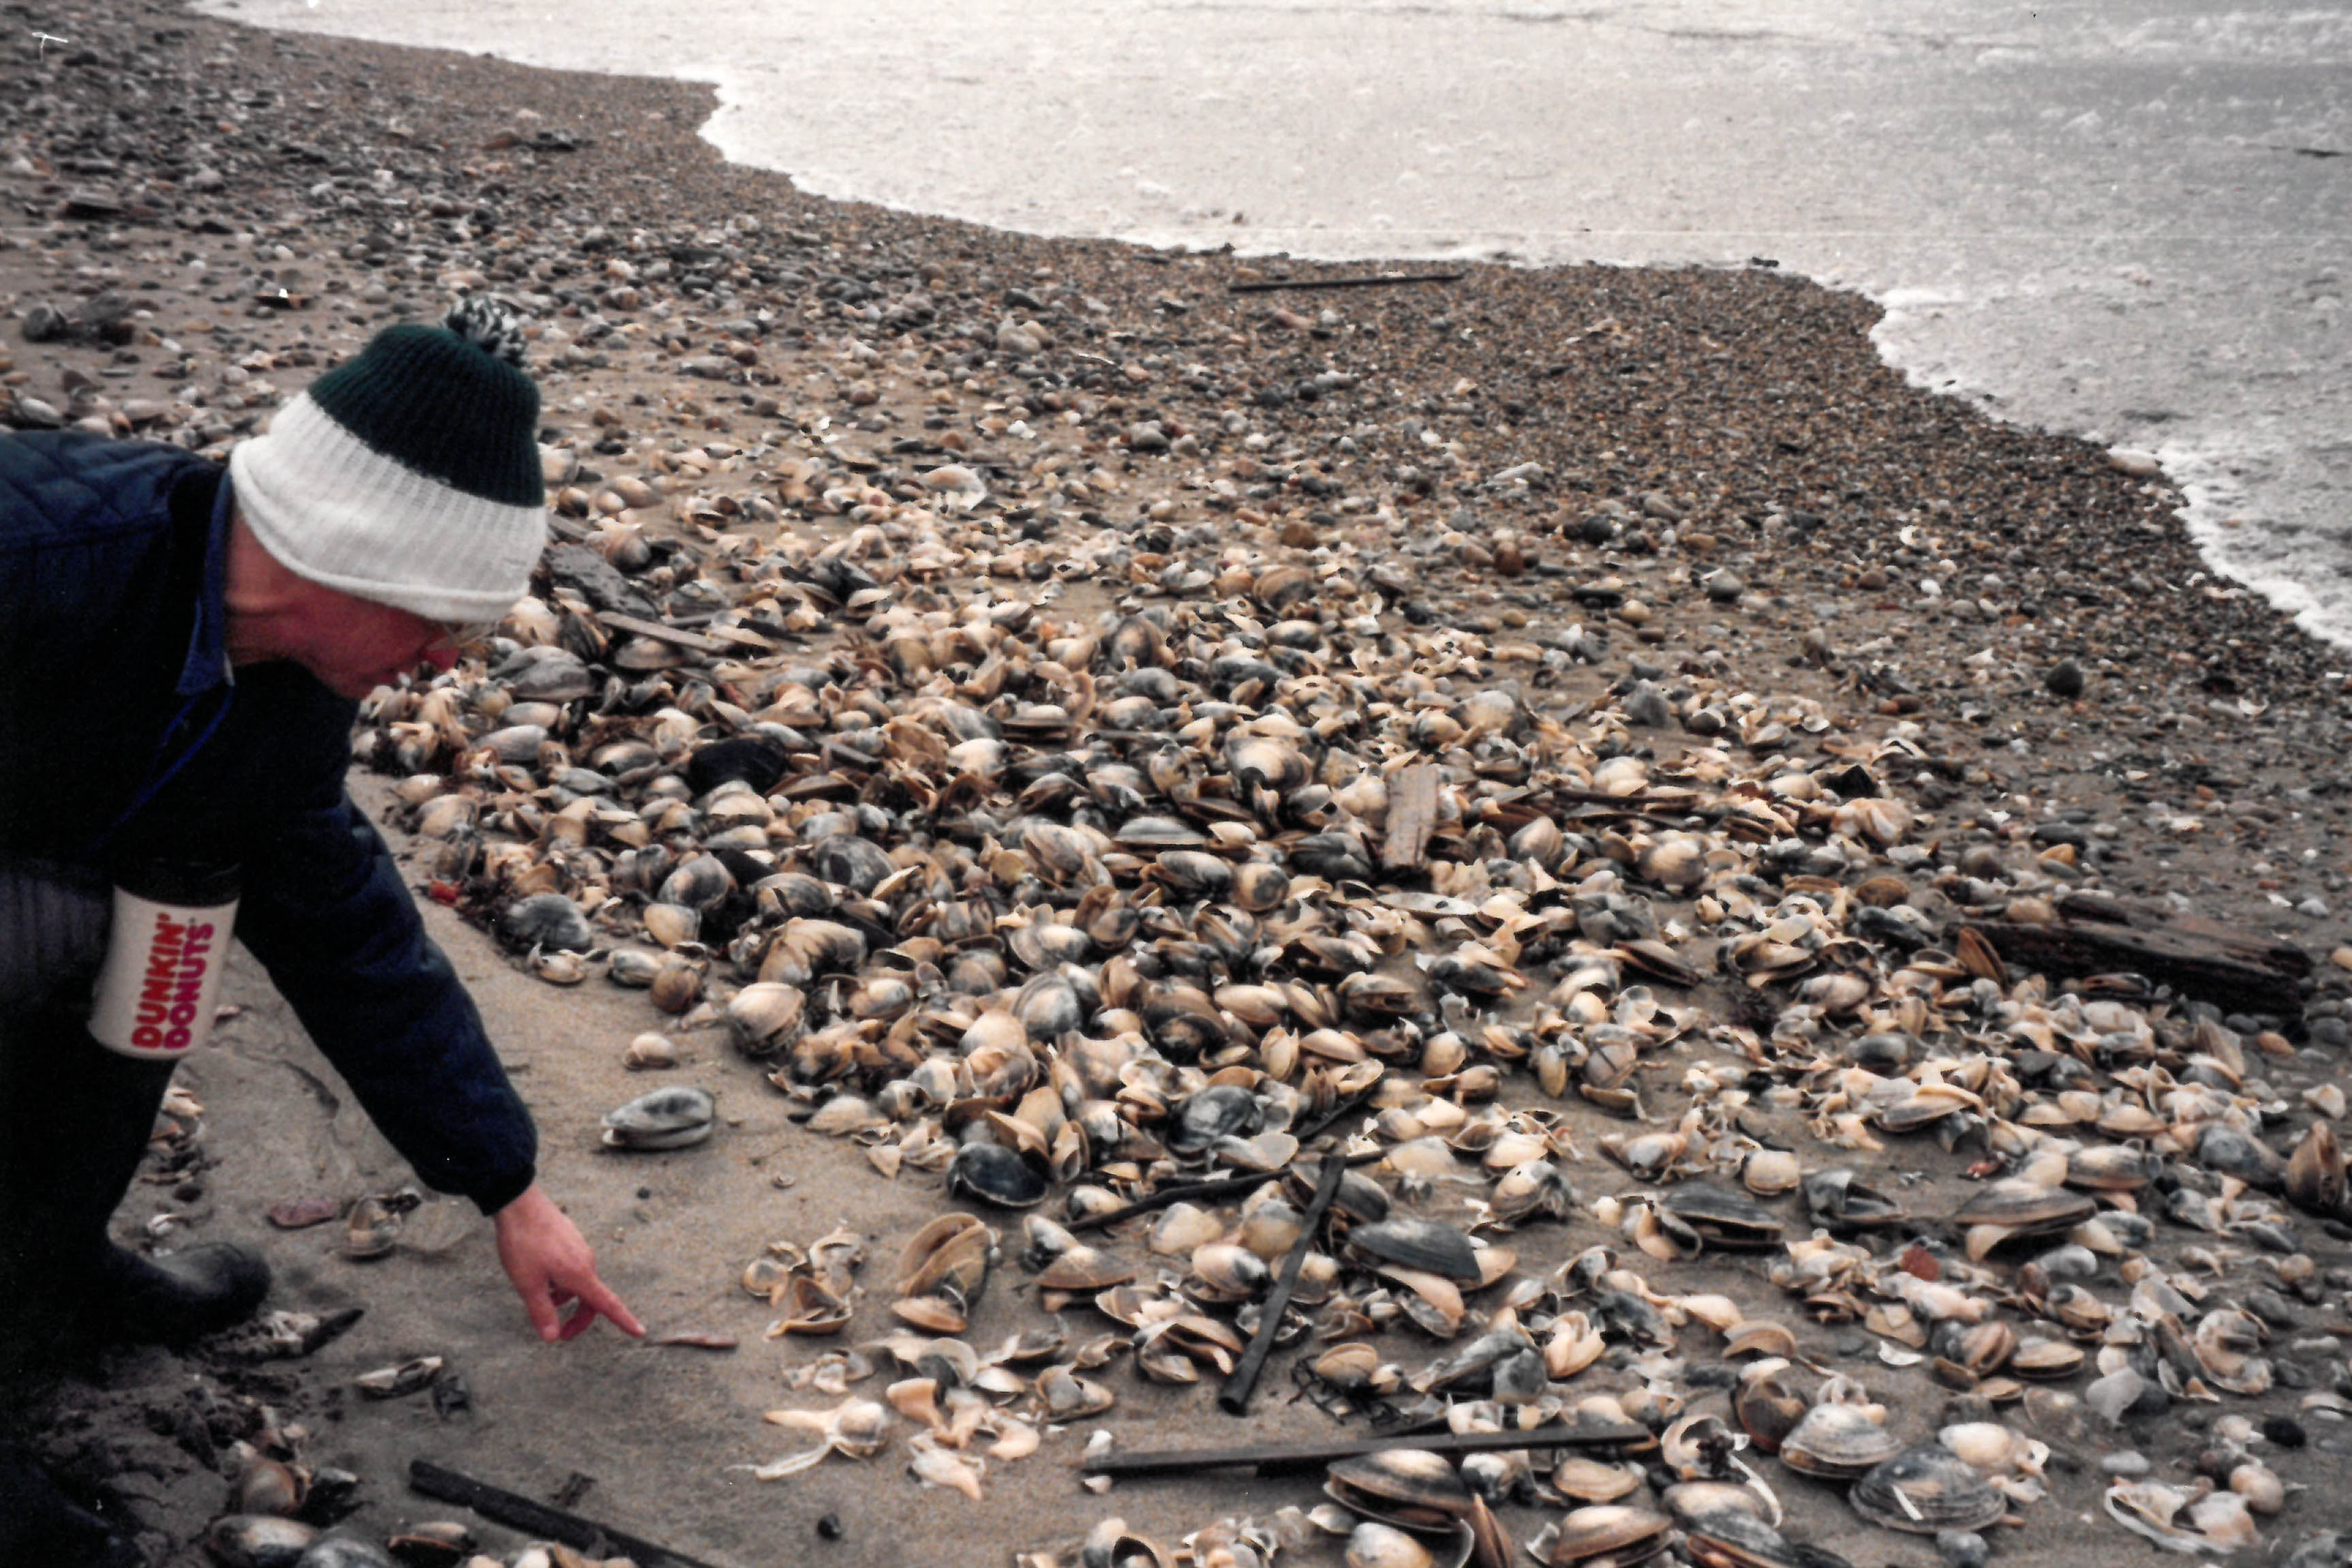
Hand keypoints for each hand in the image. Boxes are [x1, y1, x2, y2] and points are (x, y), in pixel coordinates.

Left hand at [492, 1183, 644, 1342]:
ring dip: (565, 1298)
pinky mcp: (570, 1240)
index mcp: (580, 1275)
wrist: (520, 1204)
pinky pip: (573, 1267)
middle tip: (559, 1334)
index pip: (608, 1304)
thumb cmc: (523, 1243)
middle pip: (591, 1298)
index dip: (624, 1320)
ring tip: (539, 1298)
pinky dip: (561, 1281)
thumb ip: (541, 1312)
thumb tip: (551, 1337)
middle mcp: (586, 1261)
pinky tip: (540, 1276)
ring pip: (579, 1282)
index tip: (640, 1331)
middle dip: (578, 1318)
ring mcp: (579, 1248)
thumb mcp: (527, 1284)